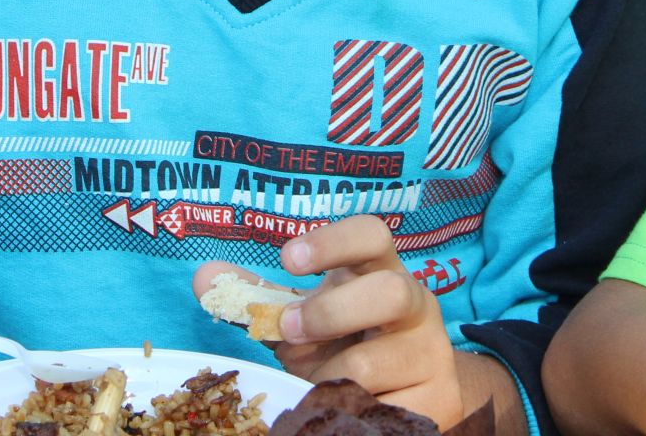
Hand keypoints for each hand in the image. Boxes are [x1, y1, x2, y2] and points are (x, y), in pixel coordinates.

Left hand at [194, 215, 460, 427]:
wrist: (406, 394)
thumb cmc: (346, 344)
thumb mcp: (303, 319)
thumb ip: (259, 300)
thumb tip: (205, 278)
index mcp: (381, 272)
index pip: (373, 236)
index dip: (334, 241)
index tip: (288, 258)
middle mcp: (416, 304)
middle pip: (391, 291)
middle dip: (333, 311)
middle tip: (289, 329)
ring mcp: (432, 353)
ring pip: (382, 360)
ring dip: (333, 373)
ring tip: (315, 382)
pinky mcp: (440, 399)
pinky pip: (390, 407)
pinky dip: (353, 409)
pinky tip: (340, 405)